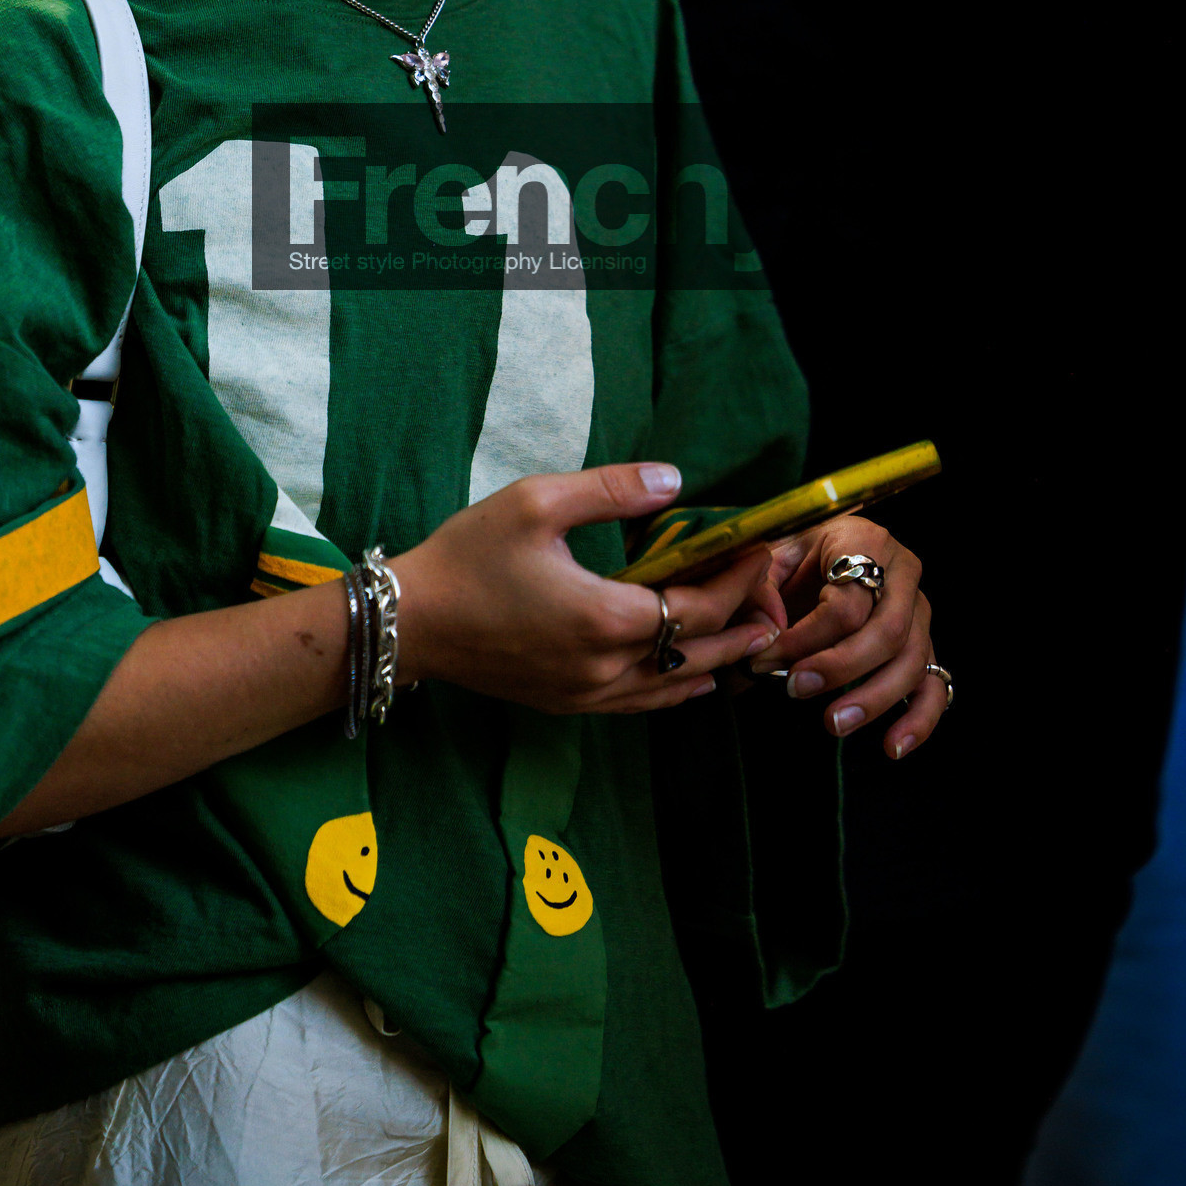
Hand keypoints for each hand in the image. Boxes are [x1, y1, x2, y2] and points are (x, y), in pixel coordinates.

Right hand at [393, 463, 782, 715]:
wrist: (411, 621)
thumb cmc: (469, 556)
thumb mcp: (536, 503)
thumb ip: (610, 490)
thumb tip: (674, 481)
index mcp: (604, 617)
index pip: (697, 607)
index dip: (737, 581)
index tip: (760, 551)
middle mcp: (605, 667)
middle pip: (697, 652)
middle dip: (742, 623)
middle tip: (774, 598)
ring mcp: (586, 694)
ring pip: (674, 686)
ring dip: (719, 660)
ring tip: (755, 638)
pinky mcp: (567, 704)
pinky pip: (641, 704)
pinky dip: (678, 688)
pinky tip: (696, 680)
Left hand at [750, 513, 946, 756]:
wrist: (823, 550)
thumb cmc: (795, 555)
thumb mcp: (771, 554)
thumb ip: (761, 586)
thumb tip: (768, 630)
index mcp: (865, 543)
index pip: (845, 603)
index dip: (804, 637)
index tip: (763, 658)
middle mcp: (903, 575)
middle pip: (886, 633)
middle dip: (840, 669)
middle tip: (795, 689)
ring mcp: (920, 613)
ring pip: (912, 662)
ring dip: (873, 699)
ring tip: (834, 724)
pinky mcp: (925, 645)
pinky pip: (934, 685)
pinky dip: (919, 720)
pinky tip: (893, 746)